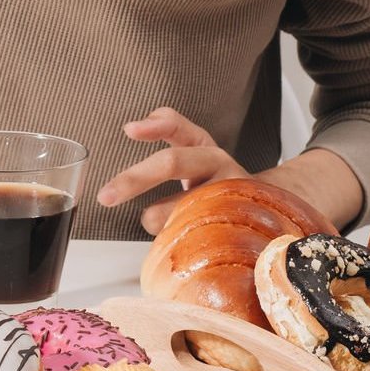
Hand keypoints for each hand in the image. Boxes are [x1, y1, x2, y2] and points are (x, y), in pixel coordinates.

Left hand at [95, 107, 249, 234]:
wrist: (264, 207)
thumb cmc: (213, 183)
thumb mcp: (192, 157)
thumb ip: (164, 142)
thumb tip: (130, 134)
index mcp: (203, 145)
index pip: (177, 126)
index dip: (154, 126)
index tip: (129, 130)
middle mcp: (218, 162)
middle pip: (172, 162)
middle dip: (133, 179)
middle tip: (105, 196)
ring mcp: (230, 191)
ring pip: (181, 204)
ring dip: (158, 219)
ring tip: (157, 225)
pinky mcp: (237, 220)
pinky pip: (197, 234)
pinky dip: (179, 241)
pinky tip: (177, 244)